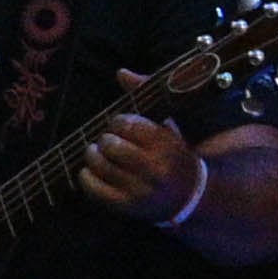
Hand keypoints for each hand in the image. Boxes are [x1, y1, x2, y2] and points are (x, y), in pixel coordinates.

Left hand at [75, 71, 205, 225]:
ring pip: (100, 164)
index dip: (117, 122)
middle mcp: (154, 169)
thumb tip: (121, 72)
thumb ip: (146, 98)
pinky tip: (91, 171)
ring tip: (98, 154)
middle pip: (110, 144)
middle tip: (109, 142)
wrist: (191, 200)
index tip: (121, 126)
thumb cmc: (175, 158)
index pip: (127, 124)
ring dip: (93, 155)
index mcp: (166, 146)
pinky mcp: (127, 206)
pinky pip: (93, 188)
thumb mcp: (168, 127)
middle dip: (105, 139)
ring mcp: (140, 190)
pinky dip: (86, 176)